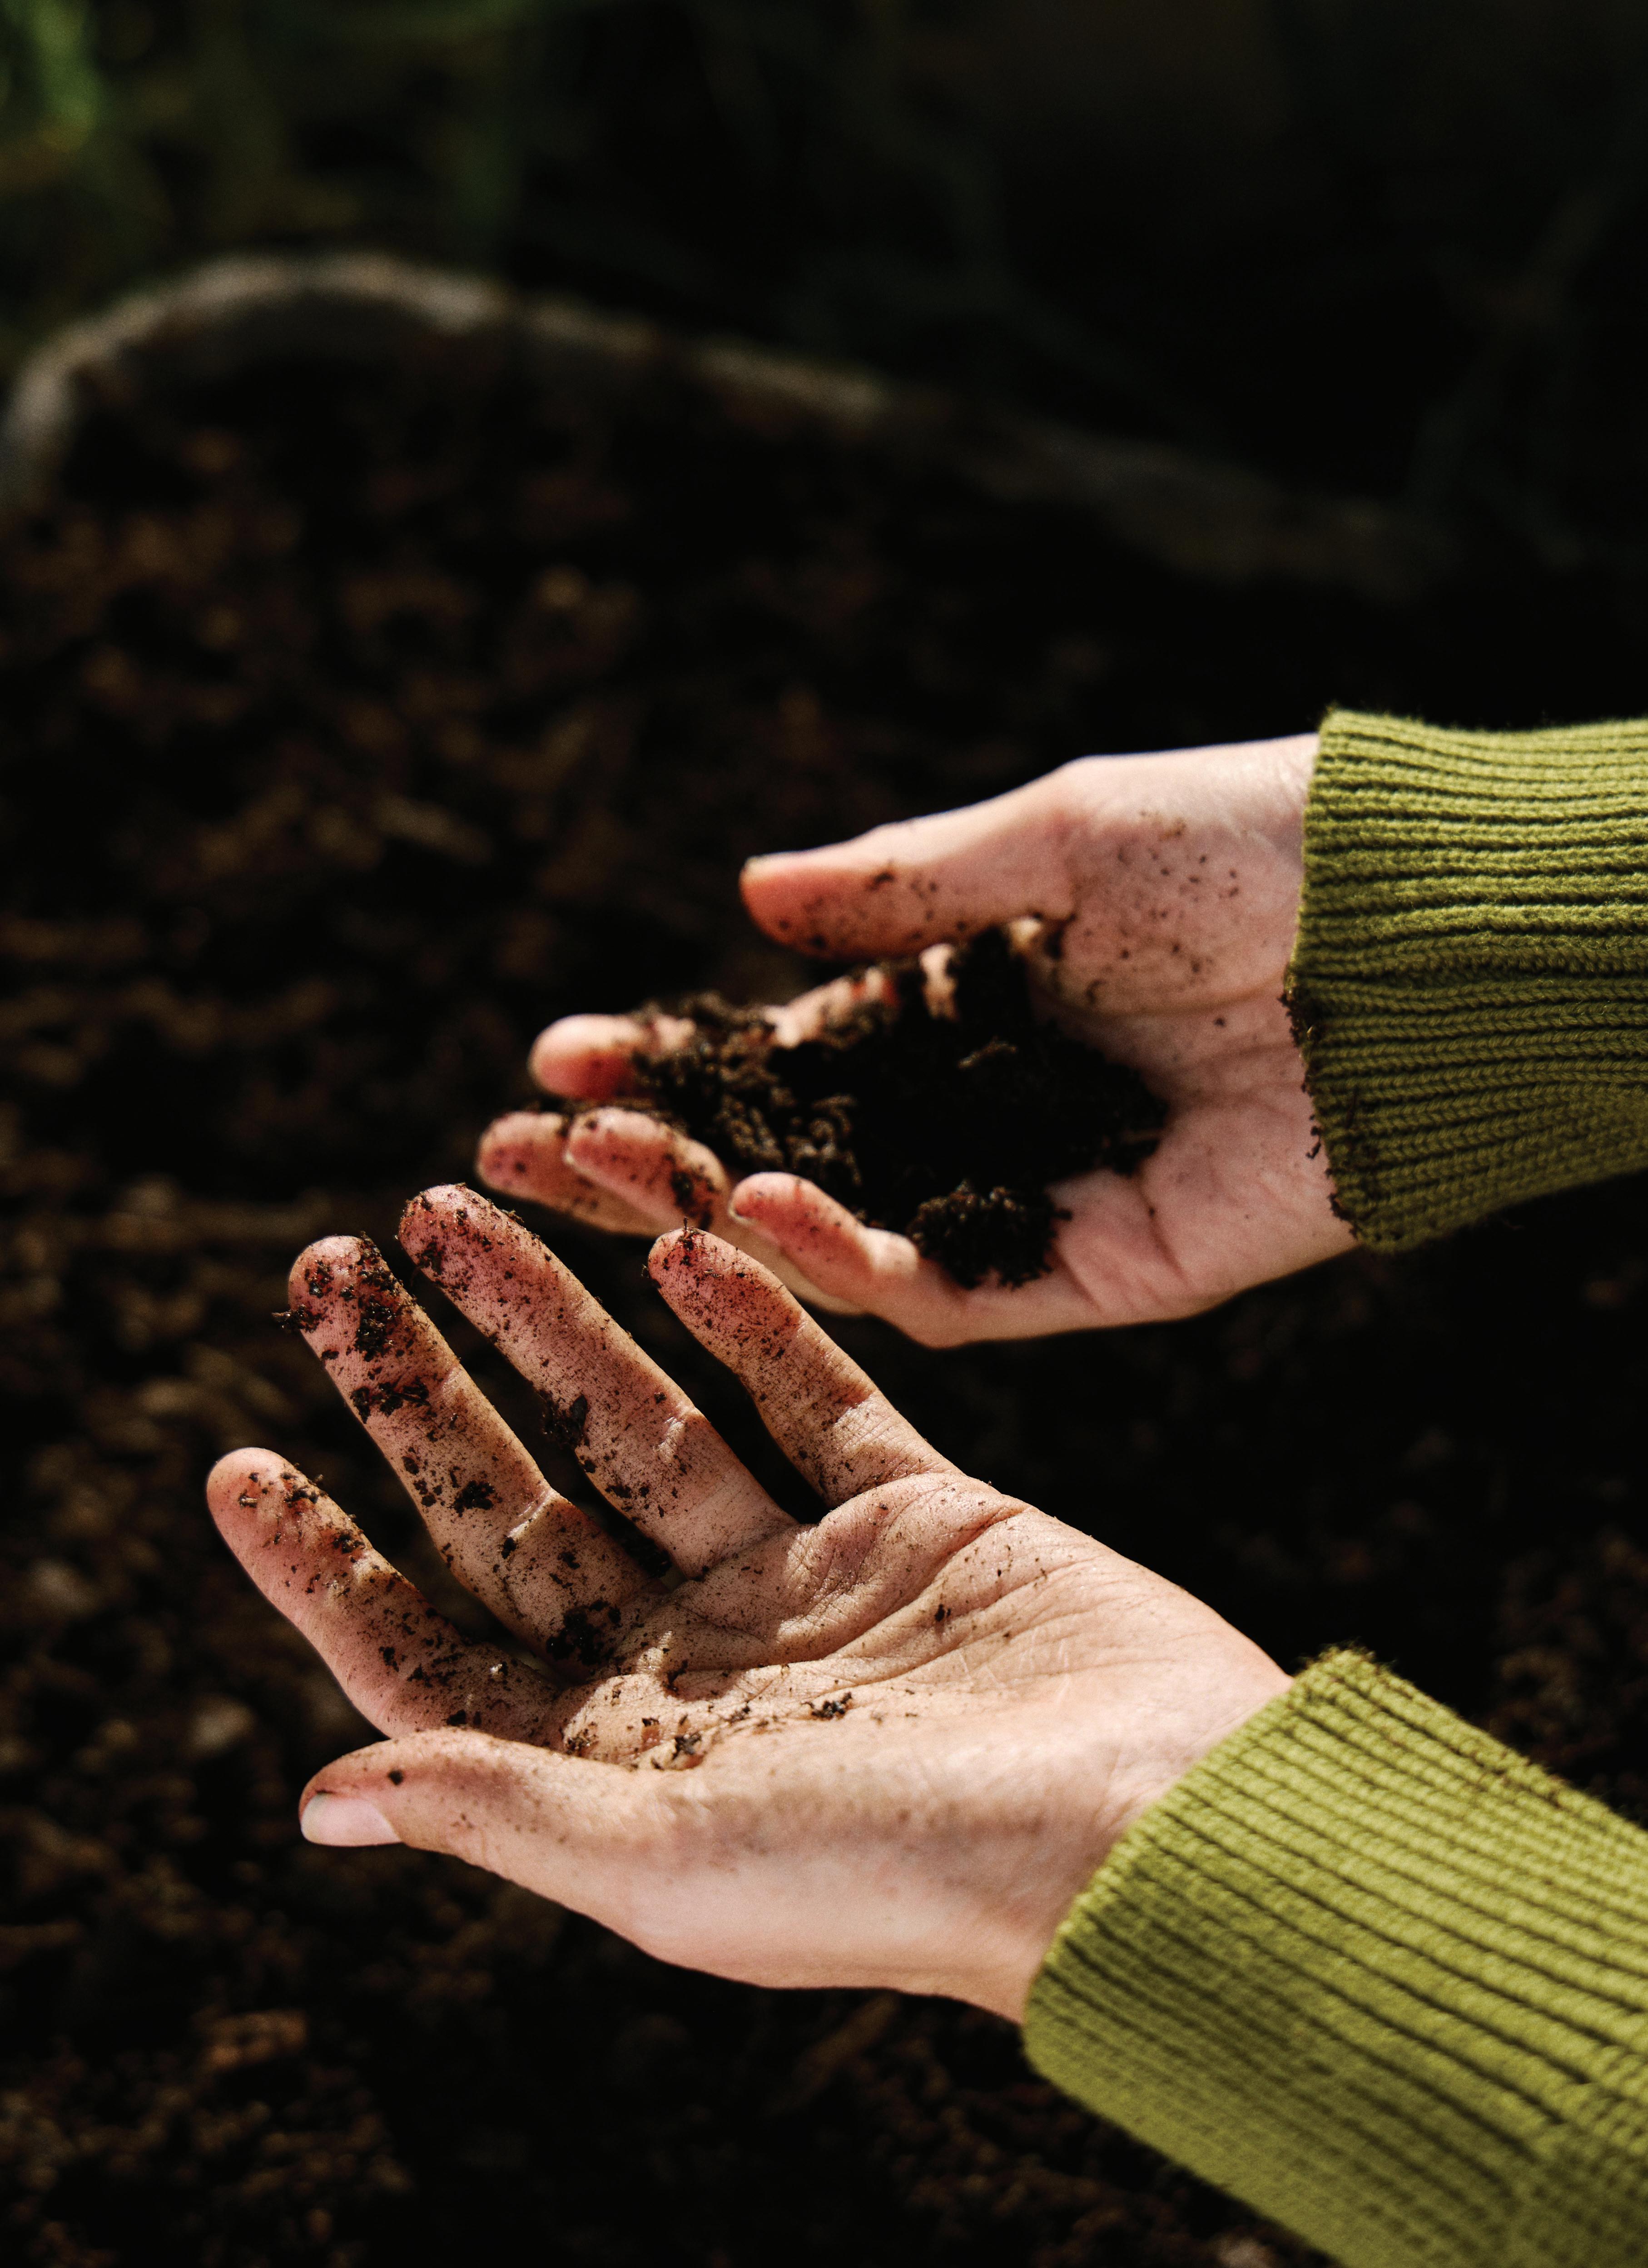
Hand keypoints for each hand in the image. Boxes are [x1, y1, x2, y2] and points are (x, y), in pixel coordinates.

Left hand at [208, 1188, 1288, 2020]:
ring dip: (551, 1315)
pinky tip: (661, 1229)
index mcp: (623, 1762)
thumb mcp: (672, 1863)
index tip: (238, 1461)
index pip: (432, 1651)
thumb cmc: (905, 1877)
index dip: (327, 1562)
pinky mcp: (915, 1506)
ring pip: (645, 1417)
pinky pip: (805, 1388)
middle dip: (422, 1391)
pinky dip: (740, 1311)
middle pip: (524, 1501)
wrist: (1146, 1829)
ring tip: (453, 1206)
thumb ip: (501, 1807)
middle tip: (332, 1269)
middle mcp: (699, 1663)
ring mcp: (804, 1575)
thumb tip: (318, 1801)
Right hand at [478, 734, 1352, 1343]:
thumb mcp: (1061, 833)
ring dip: (713, 1209)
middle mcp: (990, 1105)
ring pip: (846, 1229)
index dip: (672, 1058)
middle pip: (789, 1150)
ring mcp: (1041, 1191)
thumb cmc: (1257, 845)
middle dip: (650, 1154)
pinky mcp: (1105, 1264)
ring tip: (600, 1175)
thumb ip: (906, 887)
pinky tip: (757, 1209)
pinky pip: (957, 1282)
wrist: (1425, 934)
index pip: (789, 1049)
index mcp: (976, 999)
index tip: (557, 1055)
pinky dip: (852, 1259)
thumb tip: (747, 899)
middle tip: (515, 1150)